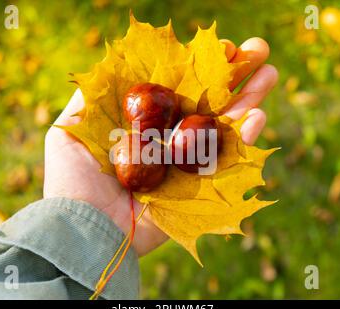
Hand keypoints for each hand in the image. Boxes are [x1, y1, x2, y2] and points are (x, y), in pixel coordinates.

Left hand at [43, 37, 277, 256]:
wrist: (85, 230)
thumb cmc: (72, 181)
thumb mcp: (69, 131)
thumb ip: (90, 98)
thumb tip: (112, 64)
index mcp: (145, 124)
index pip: (178, 88)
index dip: (200, 67)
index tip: (222, 47)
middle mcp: (169, 141)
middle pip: (207, 103)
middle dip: (235, 77)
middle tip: (260, 50)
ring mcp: (187, 164)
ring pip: (224, 127)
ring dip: (249, 99)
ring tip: (271, 73)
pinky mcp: (199, 189)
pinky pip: (228, 163)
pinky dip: (245, 140)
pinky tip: (258, 116)